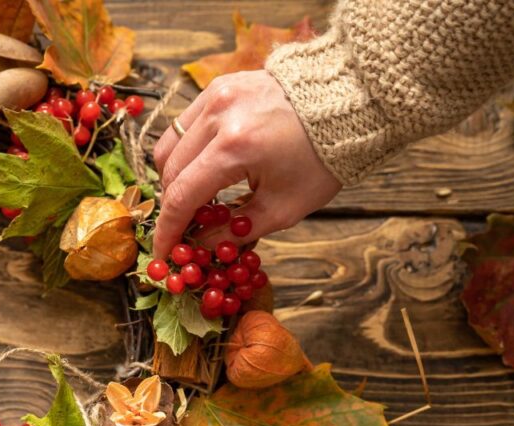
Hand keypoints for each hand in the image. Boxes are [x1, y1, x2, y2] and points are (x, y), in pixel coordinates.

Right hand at [151, 70, 340, 258]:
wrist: (349, 104)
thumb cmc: (321, 160)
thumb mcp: (283, 208)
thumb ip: (234, 230)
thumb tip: (200, 246)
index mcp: (234, 148)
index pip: (181, 196)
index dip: (168, 230)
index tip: (164, 253)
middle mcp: (216, 115)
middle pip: (169, 171)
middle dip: (173, 205)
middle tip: (187, 227)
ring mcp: (214, 95)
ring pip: (169, 145)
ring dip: (176, 176)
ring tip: (199, 197)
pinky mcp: (219, 85)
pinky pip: (185, 124)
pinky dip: (188, 150)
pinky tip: (208, 166)